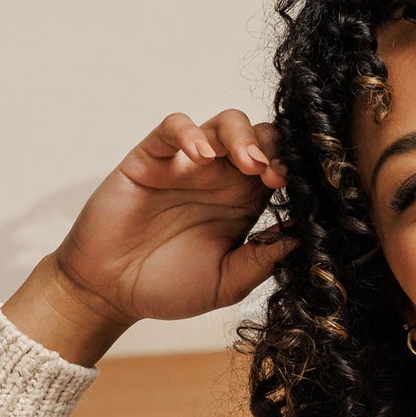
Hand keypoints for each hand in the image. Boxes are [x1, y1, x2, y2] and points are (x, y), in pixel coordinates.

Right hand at [50, 110, 294, 323]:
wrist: (112, 292)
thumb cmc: (168, 287)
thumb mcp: (227, 283)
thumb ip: (263, 260)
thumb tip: (304, 237)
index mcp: (243, 204)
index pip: (279, 169)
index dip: (293, 172)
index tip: (298, 191)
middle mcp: (220, 179)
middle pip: (260, 137)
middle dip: (274, 148)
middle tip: (275, 175)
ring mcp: (186, 165)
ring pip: (223, 123)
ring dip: (242, 136)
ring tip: (248, 163)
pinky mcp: (151, 158)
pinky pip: (172, 127)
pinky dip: (189, 132)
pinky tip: (200, 155)